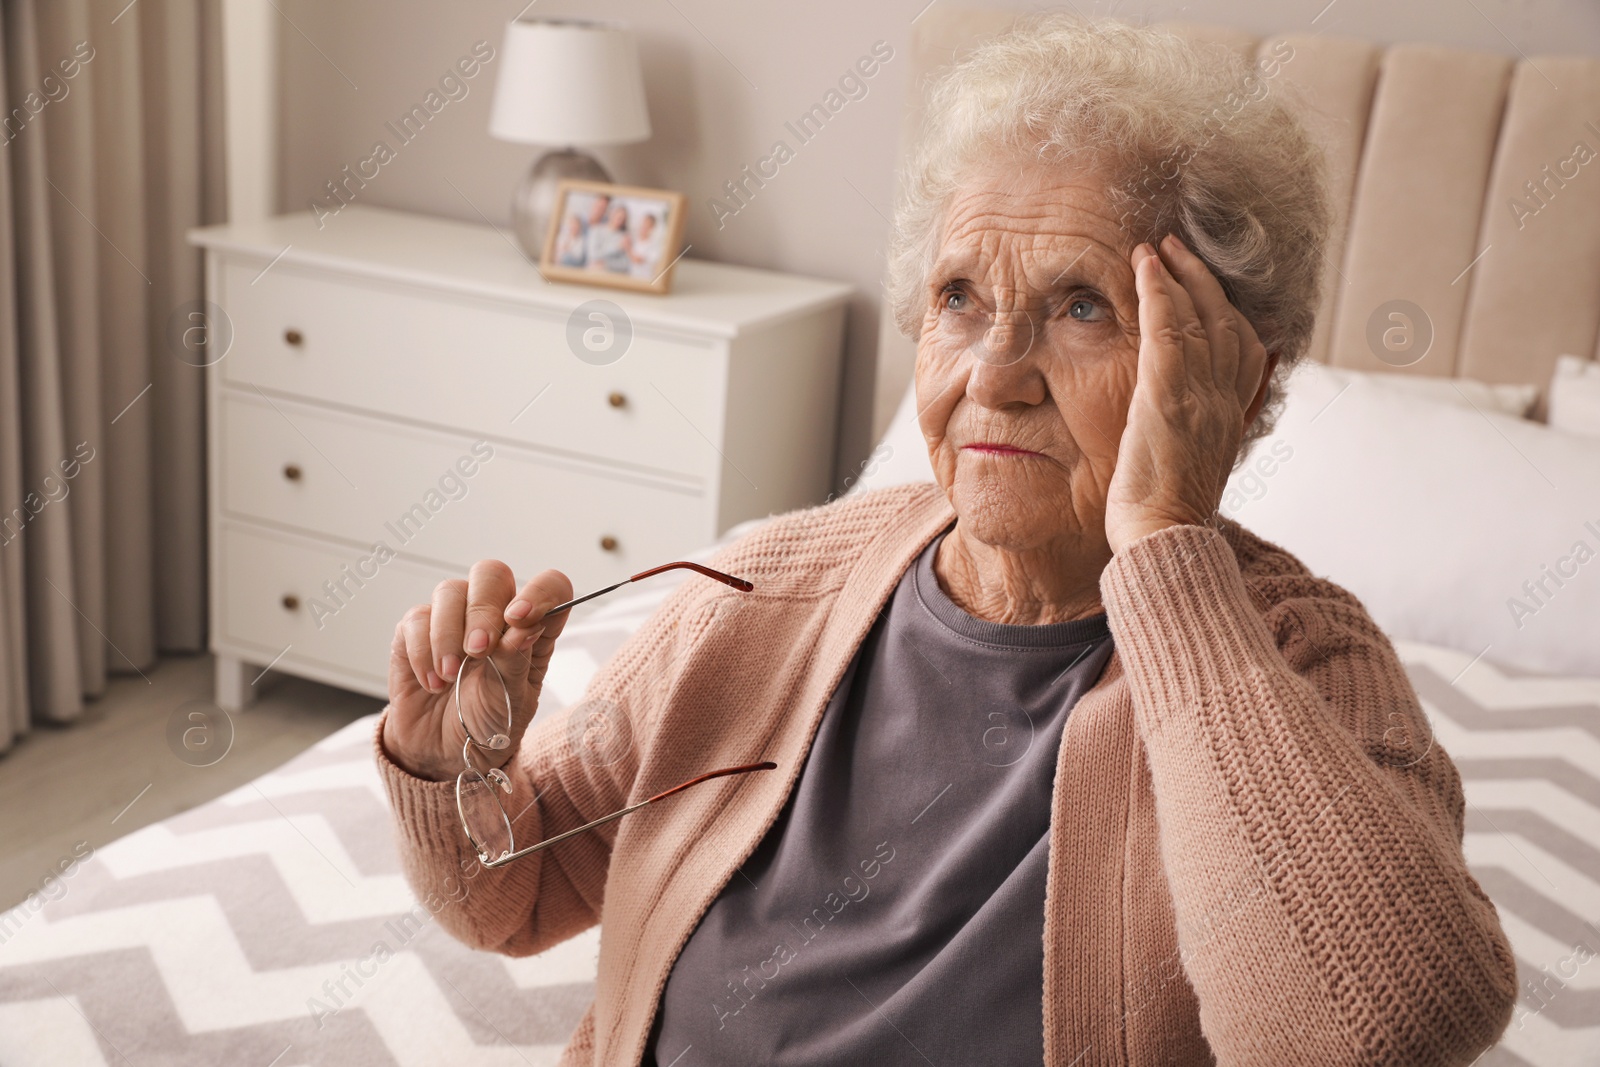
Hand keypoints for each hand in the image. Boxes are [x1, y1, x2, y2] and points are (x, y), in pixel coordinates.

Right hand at [381, 561, 573, 781]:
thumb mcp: (512, 701)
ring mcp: (454, 619)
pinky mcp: (417, 631)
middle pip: (492, 574)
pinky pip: (416, 619)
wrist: (445, 753)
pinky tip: (433, 683)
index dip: (539, 591)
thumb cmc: (489, 724)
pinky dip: (423, 652)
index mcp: (532, 628)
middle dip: (483, 610)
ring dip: (448, 634)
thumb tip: (526, 627)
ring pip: (450, 591)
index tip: (520, 619)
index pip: (550, 586)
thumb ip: (517, 662)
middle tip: (478, 651)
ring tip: (450, 676)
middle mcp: (495, 615)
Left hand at [1104, 234, 1276, 554]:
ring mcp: (1199, 398)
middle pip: (1226, 322)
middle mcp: (1223, 402)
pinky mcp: (1167, 400)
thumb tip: (1192, 426)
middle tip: (1176, 248)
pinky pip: (1168, 333)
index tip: (1206, 286)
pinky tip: (1145, 267)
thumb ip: (1195, 437)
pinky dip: (1159, 293)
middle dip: (1203, 279)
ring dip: (1178, 275)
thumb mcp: (1190, 470)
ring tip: (1157, 247)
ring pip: (1199, 318)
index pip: (1242, 349)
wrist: (1162, 544)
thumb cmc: (1164, 518)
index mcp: (1230, 418)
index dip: (1227, 310)